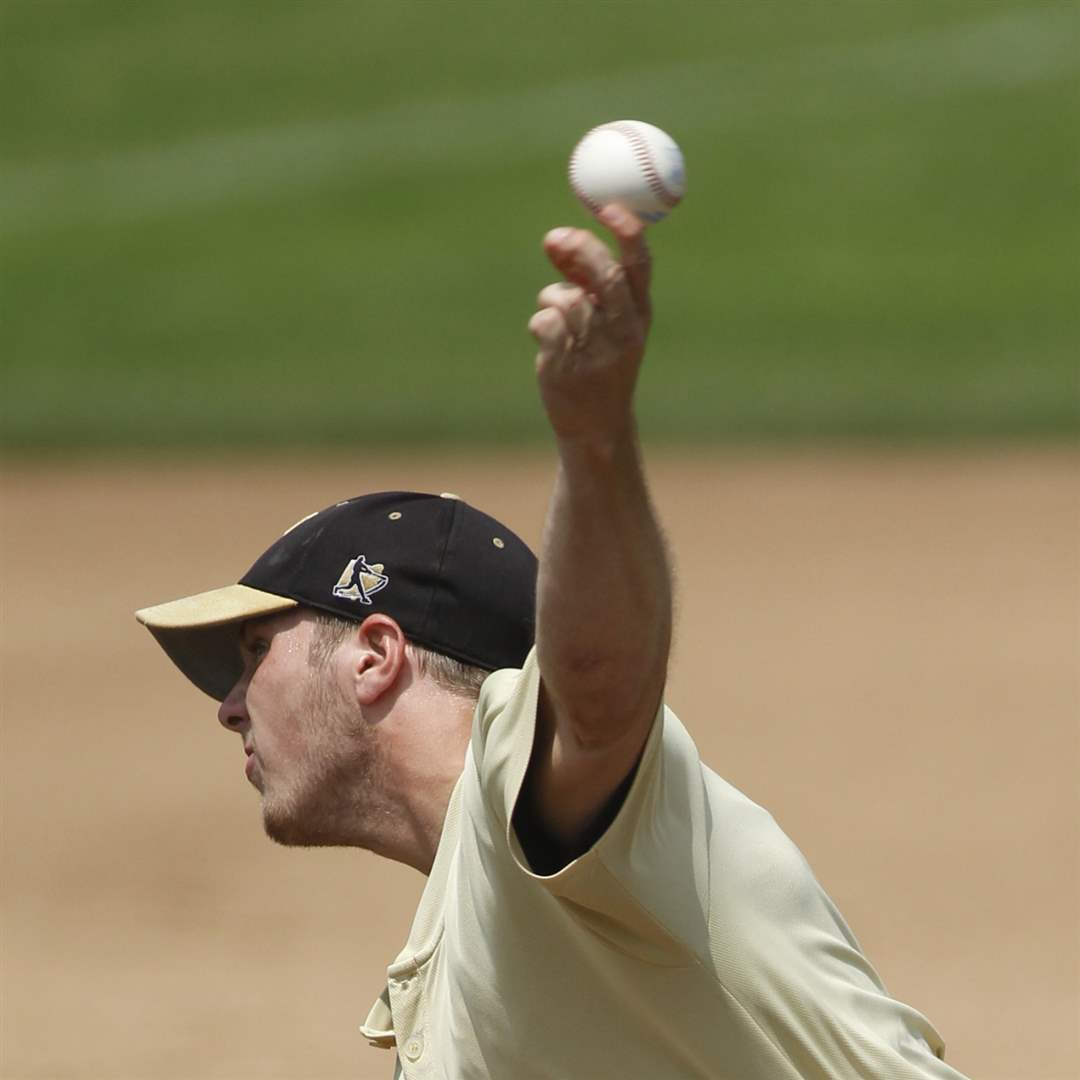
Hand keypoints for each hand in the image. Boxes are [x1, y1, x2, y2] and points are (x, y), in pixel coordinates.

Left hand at [528, 204, 651, 443]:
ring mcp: (597, 350)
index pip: (640, 266)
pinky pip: (545, 322)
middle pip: (604, 275)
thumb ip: (589, 283)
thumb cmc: (602, 364)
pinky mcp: (567, 365)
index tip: (609, 208)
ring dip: (552, 297)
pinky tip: (544, 341)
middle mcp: (623, 331)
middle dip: (579, 249)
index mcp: (640, 315)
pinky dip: (539, 323)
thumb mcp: (610, 323)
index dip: (627, 232)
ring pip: (567, 298)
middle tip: (554, 239)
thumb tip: (557, 240)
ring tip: (553, 315)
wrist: (597, 426)